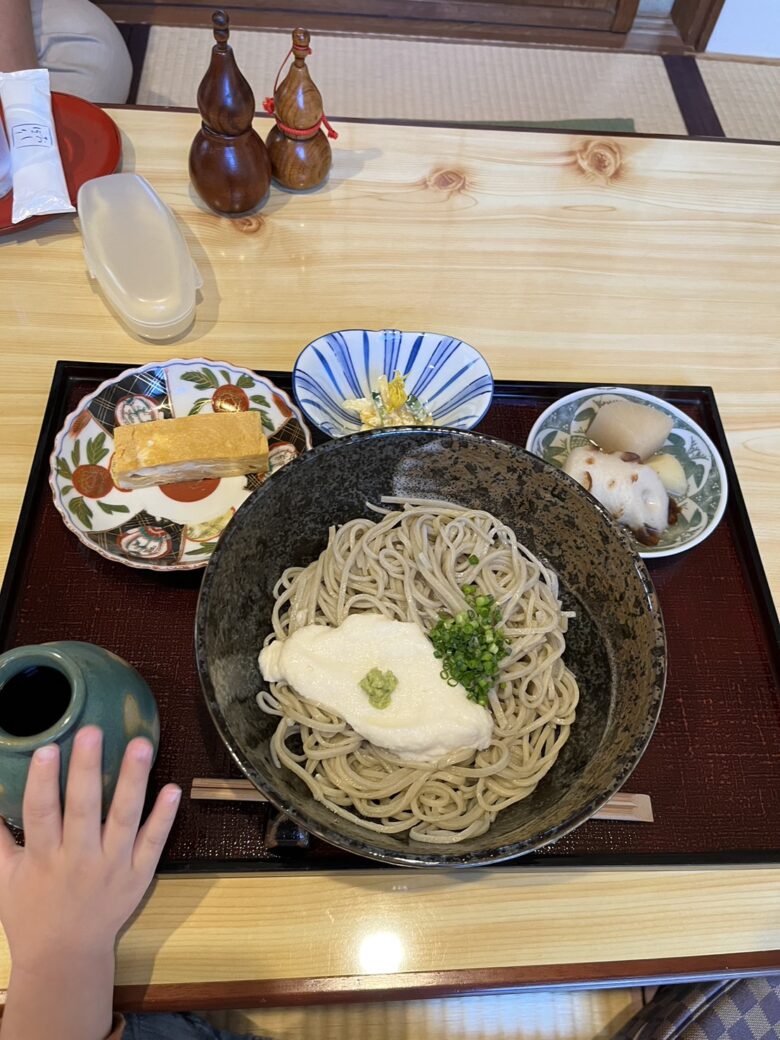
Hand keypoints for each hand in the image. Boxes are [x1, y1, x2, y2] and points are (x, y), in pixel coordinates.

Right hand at [0, 725, 180, 969]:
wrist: (65, 958)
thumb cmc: (32, 913)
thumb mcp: (5, 878)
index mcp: (43, 858)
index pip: (41, 813)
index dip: (42, 781)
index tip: (46, 749)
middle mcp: (78, 859)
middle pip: (84, 809)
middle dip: (87, 770)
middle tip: (93, 731)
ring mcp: (112, 867)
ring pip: (124, 819)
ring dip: (132, 781)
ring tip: (140, 746)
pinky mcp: (138, 875)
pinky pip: (153, 843)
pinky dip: (164, 817)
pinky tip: (172, 789)